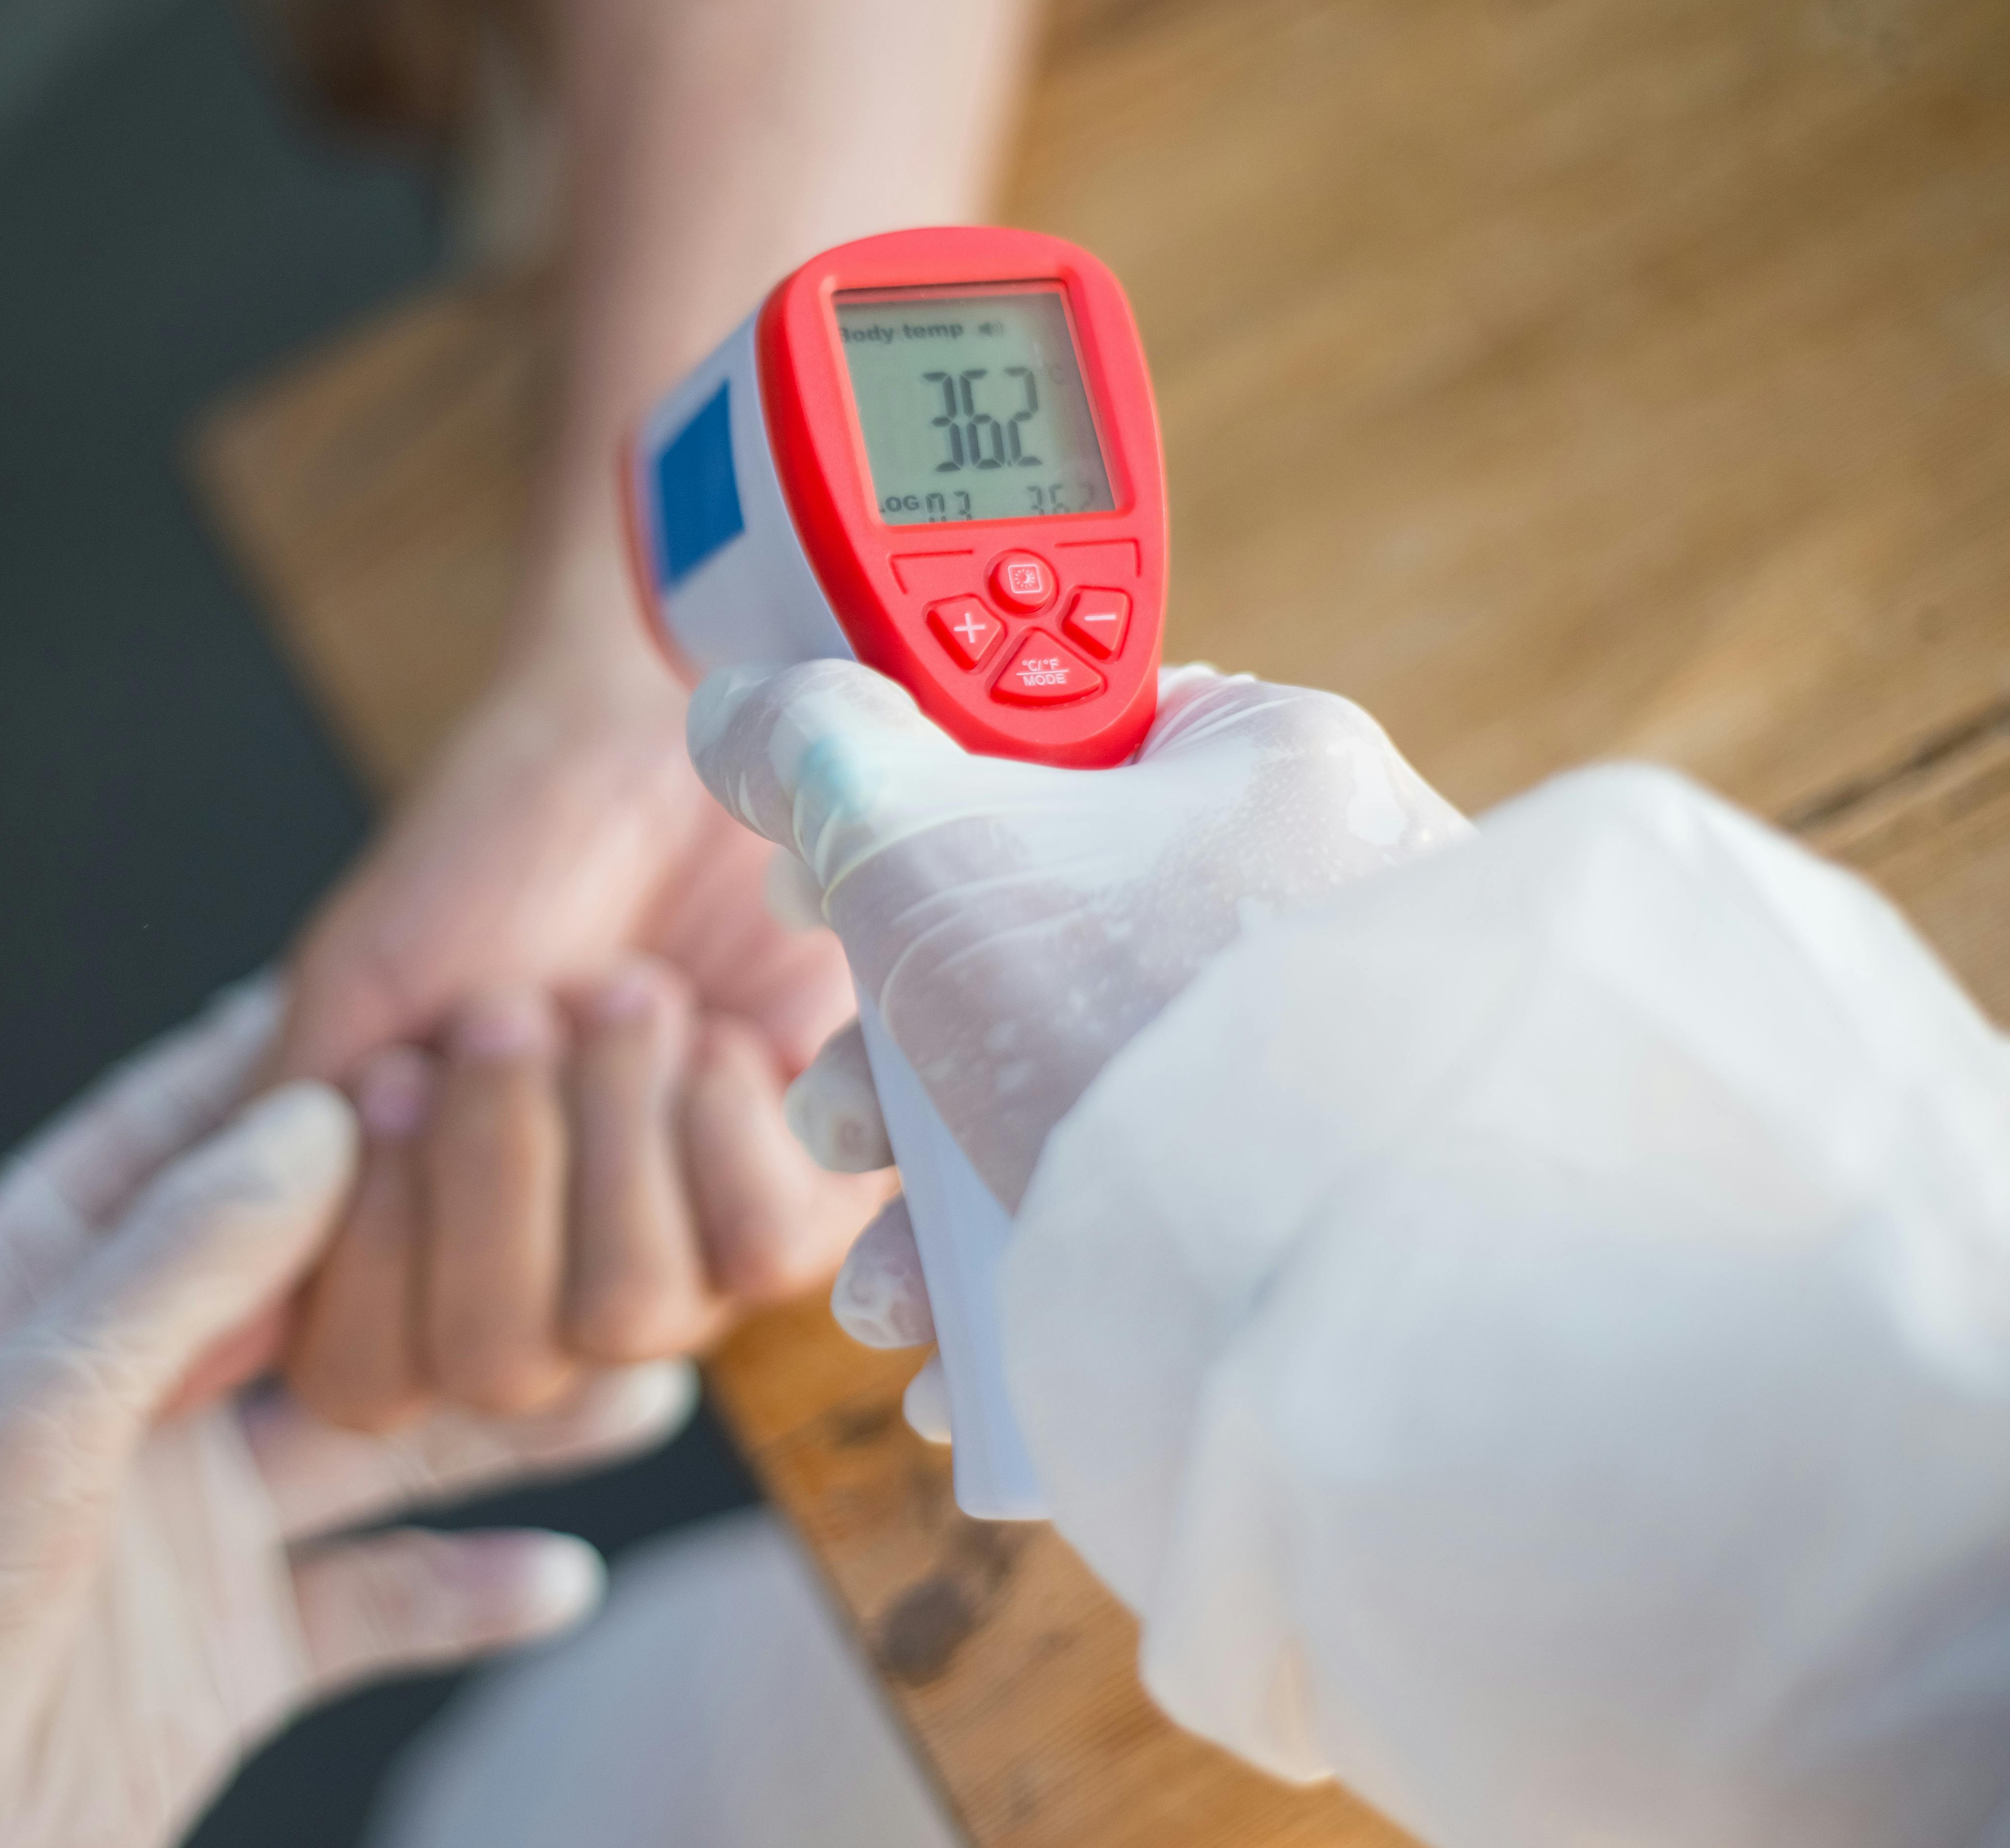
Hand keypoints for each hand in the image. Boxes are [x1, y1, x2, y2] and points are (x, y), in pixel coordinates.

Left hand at [0, 983, 692, 1847]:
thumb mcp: (27, 1417)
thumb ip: (176, 1268)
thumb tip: (312, 1115)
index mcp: (23, 1307)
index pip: (167, 1145)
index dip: (284, 1069)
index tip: (418, 999)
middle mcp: (112, 1399)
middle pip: (305, 1289)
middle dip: (437, 1238)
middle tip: (579, 1172)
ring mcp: (177, 1528)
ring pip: (370, 1440)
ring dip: (497, 1417)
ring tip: (635, 1378)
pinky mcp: (225, 1654)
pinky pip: (373, 1604)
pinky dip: (467, 1593)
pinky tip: (560, 1575)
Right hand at [271, 621, 879, 1427]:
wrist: (658, 737)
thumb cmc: (495, 855)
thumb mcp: (357, 999)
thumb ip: (274, 1172)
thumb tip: (186, 1363)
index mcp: (410, 1253)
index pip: (365, 1381)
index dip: (376, 1246)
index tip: (394, 1075)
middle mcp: (541, 1290)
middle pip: (498, 1363)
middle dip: (497, 1165)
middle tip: (512, 1011)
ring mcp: (677, 1260)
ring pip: (631, 1319)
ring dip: (611, 1125)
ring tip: (618, 996)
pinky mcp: (805, 1208)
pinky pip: (760, 1257)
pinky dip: (715, 1123)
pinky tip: (706, 1034)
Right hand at [685, 661, 1467, 1431]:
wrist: (1316, 1303)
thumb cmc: (1118, 1028)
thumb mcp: (921, 844)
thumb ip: (818, 752)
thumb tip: (747, 713)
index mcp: (1262, 764)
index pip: (1054, 737)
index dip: (902, 803)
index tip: (816, 891)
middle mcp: (1318, 900)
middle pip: (1036, 941)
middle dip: (892, 1058)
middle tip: (841, 1117)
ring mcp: (1326, 1071)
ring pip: (1073, 1097)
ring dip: (931, 1198)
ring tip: (887, 1288)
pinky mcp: (1316, 1213)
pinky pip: (1147, 1209)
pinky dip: (1034, 1272)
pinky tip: (957, 1360)